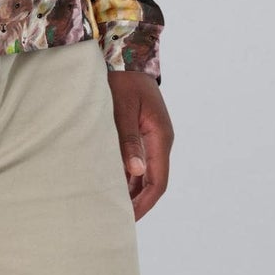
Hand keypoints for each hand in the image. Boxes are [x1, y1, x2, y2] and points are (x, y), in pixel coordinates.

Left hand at [106, 72, 172, 219]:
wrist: (126, 53)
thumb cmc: (123, 79)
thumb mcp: (123, 109)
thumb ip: (128, 140)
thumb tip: (136, 172)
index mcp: (161, 136)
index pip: (157, 181)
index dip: (144, 203)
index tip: (128, 220)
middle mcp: (161, 139)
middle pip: (153, 180)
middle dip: (138, 202)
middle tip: (117, 220)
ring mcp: (153, 135)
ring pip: (146, 172)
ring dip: (133, 190)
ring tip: (113, 207)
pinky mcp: (143, 131)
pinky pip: (139, 160)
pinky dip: (128, 174)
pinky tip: (113, 183)